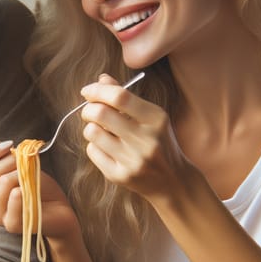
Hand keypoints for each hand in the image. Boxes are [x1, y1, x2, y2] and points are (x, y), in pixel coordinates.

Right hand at [0, 139, 77, 239]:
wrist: (60, 211)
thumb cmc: (40, 189)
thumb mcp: (21, 169)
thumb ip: (4, 158)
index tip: (10, 144)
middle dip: (9, 161)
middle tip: (26, 159)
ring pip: (2, 183)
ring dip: (20, 173)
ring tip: (32, 176)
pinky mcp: (12, 224)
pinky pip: (13, 198)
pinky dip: (22, 189)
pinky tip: (28, 189)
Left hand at [80, 74, 189, 202]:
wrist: (173, 181)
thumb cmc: (158, 141)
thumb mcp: (150, 117)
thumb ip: (126, 97)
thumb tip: (101, 80)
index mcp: (156, 119)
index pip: (120, 97)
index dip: (98, 90)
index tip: (87, 91)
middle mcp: (146, 140)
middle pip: (100, 114)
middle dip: (88, 109)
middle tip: (90, 111)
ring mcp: (133, 160)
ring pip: (92, 133)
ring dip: (91, 128)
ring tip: (101, 131)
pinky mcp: (120, 176)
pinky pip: (93, 152)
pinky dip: (94, 146)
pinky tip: (106, 148)